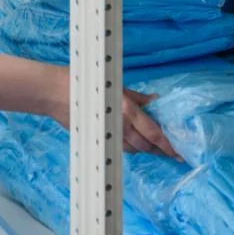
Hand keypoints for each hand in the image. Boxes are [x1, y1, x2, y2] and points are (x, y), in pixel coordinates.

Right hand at [50, 87, 177, 157]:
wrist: (55, 93)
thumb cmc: (85, 82)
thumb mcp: (114, 85)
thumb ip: (136, 96)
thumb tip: (154, 99)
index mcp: (126, 110)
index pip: (153, 132)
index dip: (167, 144)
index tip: (178, 153)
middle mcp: (120, 125)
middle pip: (146, 145)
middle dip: (159, 149)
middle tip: (171, 153)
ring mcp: (108, 135)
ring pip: (134, 149)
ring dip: (146, 149)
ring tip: (156, 149)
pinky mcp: (98, 139)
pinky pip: (120, 148)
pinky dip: (131, 147)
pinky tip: (135, 145)